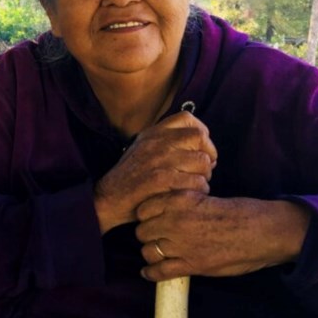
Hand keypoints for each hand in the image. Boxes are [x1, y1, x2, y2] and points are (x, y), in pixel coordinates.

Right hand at [93, 112, 216, 233]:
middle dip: (209, 155)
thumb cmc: (131, 178)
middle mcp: (156, 142)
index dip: (202, 133)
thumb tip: (199, 140)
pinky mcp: (161, 179)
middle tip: (204, 170)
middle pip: (199, 137)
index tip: (201, 149)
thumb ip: (165, 141)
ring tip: (194, 186)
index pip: (187, 118)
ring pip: (202, 162)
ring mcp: (158, 160)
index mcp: (152, 133)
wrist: (109, 199)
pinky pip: (197, 182)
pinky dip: (198, 192)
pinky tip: (188, 196)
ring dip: (204, 177)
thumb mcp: (143, 150)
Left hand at [135, 192, 310, 280]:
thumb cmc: (239, 212)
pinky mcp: (193, 265)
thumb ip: (181, 203)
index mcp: (178, 200)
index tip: (151, 218)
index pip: (143, 209)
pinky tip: (149, 273)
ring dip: (151, 253)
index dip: (146, 215)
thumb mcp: (203, 196)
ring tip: (156, 253)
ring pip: (148, 251)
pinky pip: (161, 271)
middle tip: (156, 236)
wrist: (263, 231)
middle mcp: (175, 221)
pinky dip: (152, 273)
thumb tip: (163, 210)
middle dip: (148, 234)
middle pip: (142, 231)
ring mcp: (182, 244)